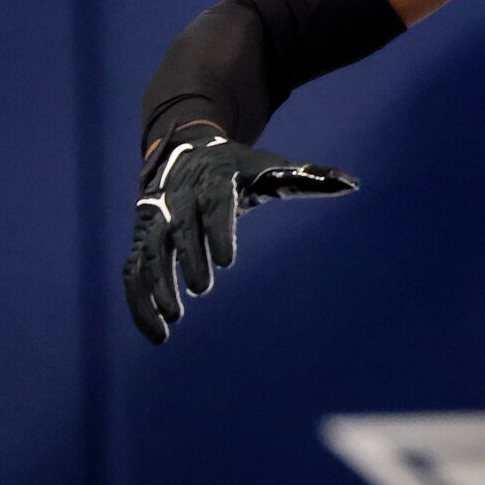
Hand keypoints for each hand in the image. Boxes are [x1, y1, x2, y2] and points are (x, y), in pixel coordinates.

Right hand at [124, 130, 358, 342]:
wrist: (188, 152)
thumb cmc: (239, 168)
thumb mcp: (271, 168)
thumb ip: (309, 177)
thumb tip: (352, 183)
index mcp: (214, 179)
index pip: (216, 204)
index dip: (219, 232)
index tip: (228, 262)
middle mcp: (178, 198)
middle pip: (180, 229)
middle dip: (189, 260)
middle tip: (203, 290)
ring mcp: (155, 219)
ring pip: (149, 253)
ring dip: (156, 286)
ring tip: (173, 320)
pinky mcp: (142, 238)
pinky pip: (132, 270)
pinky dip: (138, 300)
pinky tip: (157, 333)